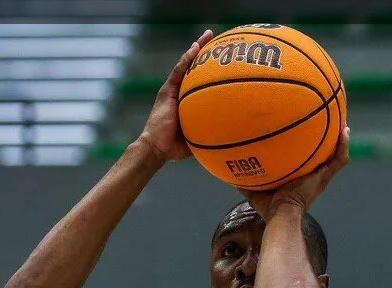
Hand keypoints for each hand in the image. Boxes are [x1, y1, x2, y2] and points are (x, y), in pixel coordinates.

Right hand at [137, 29, 214, 162]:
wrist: (157, 148)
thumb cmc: (176, 147)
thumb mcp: (199, 136)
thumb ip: (212, 131)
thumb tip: (234, 134)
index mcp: (188, 101)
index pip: (201, 80)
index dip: (211, 68)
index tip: (226, 58)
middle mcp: (180, 92)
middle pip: (195, 67)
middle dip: (206, 52)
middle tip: (220, 39)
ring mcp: (172, 90)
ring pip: (187, 64)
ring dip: (197, 48)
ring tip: (208, 35)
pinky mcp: (166, 91)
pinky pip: (178, 71)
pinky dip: (187, 59)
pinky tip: (195, 48)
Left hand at [238, 126, 349, 217]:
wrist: (282, 214)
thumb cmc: (270, 208)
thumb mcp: (256, 191)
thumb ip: (246, 180)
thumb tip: (229, 173)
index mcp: (302, 181)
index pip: (309, 165)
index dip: (312, 153)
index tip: (311, 141)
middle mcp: (315, 178)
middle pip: (326, 158)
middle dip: (330, 144)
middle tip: (332, 128)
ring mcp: (321, 177)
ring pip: (337, 157)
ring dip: (341, 143)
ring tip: (343, 126)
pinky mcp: (324, 177)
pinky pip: (339, 159)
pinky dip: (343, 146)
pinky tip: (344, 132)